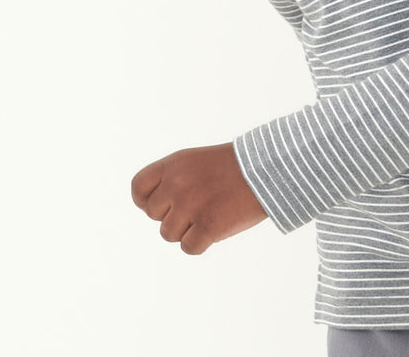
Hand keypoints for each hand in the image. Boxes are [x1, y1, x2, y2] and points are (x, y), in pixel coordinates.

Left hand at [131, 142, 266, 253]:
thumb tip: (156, 209)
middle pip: (155, 215)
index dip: (147, 201)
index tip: (164, 204)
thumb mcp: (197, 161)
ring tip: (211, 213)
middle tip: (199, 206)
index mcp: (174, 165)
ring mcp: (191, 206)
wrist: (269, 168)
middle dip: (173, 216)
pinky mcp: (207, 226)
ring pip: (170, 234)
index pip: (139, 188)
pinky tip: (218, 227)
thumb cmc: (235, 166)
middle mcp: (177, 184)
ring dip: (188, 230)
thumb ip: (173, 179)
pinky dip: (202, 243)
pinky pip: (189, 248)